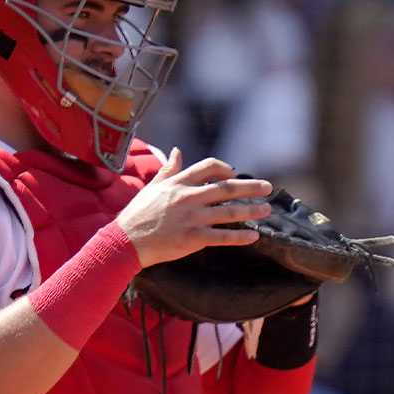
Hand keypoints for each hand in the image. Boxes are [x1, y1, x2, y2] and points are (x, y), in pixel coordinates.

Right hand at [115, 150, 273, 266]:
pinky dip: (240, 237)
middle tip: (268, 188)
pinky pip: (222, 237)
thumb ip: (169, 170)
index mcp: (178, 183)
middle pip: (227, 189)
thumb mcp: (152, 187)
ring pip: (229, 213)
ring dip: (252, 211)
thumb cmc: (137, 214)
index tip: (235, 173)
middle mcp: (188, 198)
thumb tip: (178, 151)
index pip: (208, 167)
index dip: (225, 168)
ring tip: (267, 210)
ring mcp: (192, 218)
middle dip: (251, 188)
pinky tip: (254, 236)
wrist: (124, 241)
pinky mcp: (193, 238)